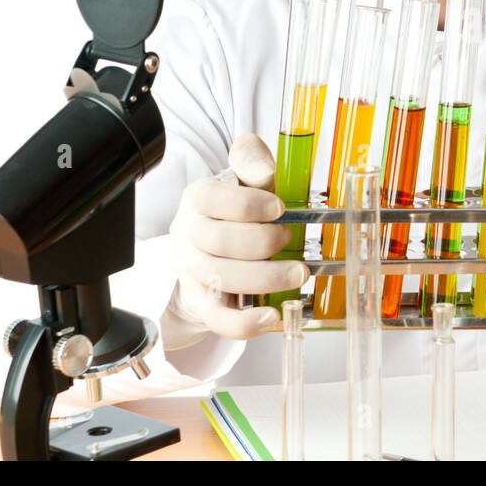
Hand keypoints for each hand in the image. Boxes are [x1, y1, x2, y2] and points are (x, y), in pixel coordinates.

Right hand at [162, 134, 306, 348]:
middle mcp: (187, 234)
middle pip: (216, 240)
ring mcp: (190, 271)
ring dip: (265, 277)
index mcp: (197, 198)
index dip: (247, 204)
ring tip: (298, 272)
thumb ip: (254, 163)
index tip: (279, 207)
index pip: (208, 198)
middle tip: (290, 237)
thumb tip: (265, 171)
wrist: (219, 248)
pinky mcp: (201, 303)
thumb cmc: (238, 211)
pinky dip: (245, 322)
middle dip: (262, 241)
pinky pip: (217, 318)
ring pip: (219, 277)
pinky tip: (272, 315)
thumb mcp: (246, 179)